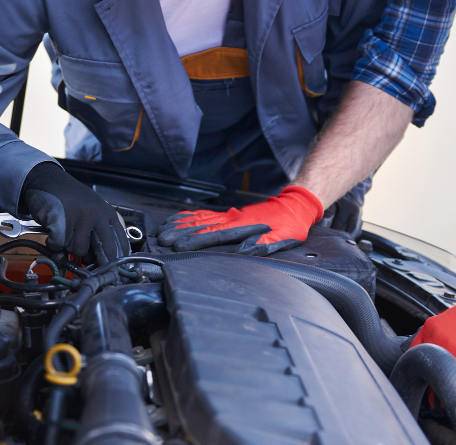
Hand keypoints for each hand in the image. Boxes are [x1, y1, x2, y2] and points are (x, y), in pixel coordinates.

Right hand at [19, 162, 128, 262]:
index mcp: (108, 213)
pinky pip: (59, 245)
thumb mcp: (93, 209)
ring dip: (69, 247)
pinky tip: (53, 231)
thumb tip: (104, 260)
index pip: (121, 243)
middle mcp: (97, 215)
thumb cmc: (69, 197)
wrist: (47, 179)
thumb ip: (99, 231)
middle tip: (91, 265)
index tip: (115, 272)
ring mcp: (79, 218)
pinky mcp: (61, 222)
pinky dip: (53, 243)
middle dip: (97, 262)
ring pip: (78, 250)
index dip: (118, 261)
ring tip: (65, 233)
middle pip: (105, 251)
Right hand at [156, 185, 323, 254]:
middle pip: (200, 225)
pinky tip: (178, 219)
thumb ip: (265, 243)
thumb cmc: (290, 225)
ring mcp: (229, 215)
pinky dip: (189, 217)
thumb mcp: (284, 238)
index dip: (194, 240)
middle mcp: (232, 218)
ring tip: (163, 230)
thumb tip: (246, 251)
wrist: (294, 205)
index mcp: (242, 226)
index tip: (178, 245)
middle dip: (180, 232)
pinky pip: (205, 214)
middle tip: (161, 239)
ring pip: (199, 218)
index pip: (213, 234)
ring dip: (180, 224)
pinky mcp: (230, 214)